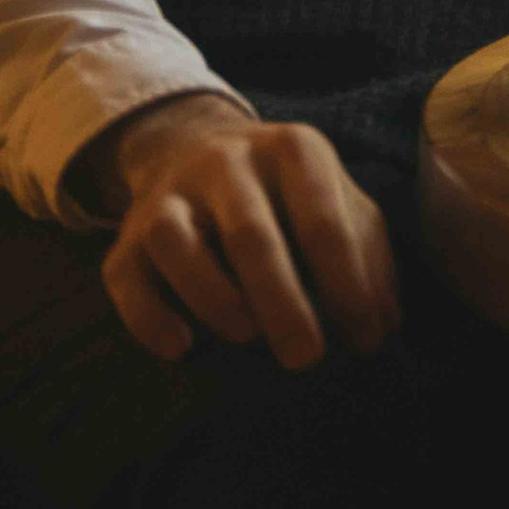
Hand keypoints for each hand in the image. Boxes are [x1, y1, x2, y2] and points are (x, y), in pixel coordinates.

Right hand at [82, 95, 398, 371]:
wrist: (194, 149)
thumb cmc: (288, 195)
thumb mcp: (338, 202)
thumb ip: (367, 255)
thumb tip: (382, 325)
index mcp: (293, 151)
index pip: (322, 220)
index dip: (347, 283)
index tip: (365, 339)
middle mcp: (226, 164)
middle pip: (251, 234)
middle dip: (282, 301)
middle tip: (306, 359)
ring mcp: (170, 197)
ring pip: (177, 244)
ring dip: (214, 297)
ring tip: (248, 339)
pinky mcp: (126, 238)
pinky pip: (127, 277)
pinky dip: (149, 316)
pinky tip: (181, 348)